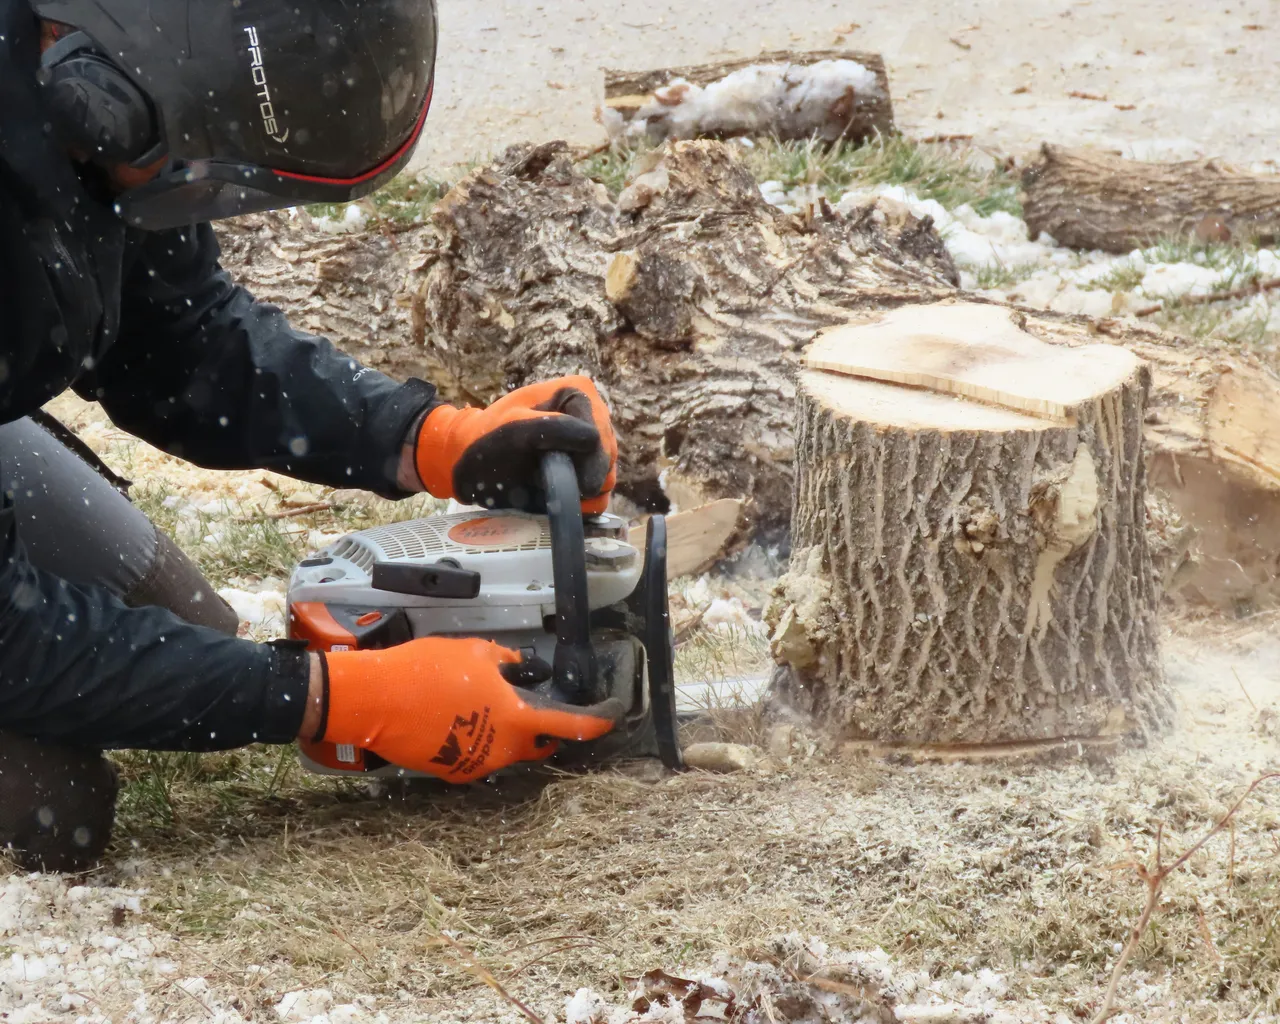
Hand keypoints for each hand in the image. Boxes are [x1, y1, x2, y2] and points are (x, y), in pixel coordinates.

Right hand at [318, 638, 620, 780]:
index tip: (608, 720)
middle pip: (536, 744)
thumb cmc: (426, 672)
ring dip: (505, 732)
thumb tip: (514, 667)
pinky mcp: (450, 771)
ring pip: (505, 750)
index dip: (593, 724)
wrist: (377, 700)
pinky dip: (477, 740)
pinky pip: (476, 756)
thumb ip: (504, 662)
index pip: (568, 726)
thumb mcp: (475, 652)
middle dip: (542, 730)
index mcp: (516, 719)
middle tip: (536, 709)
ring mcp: (475, 765)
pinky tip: (457, 718)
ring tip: (483, 705)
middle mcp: (502, 749)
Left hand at [414, 376, 617, 514]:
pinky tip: (554, 499)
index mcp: (577, 392)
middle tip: (551, 485)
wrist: (468, 463)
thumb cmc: (485, 441)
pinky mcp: (585, 468)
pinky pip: (599, 493)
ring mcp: (591, 443)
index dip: (587, 461)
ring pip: (607, 478)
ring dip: (580, 493)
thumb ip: (552, 429)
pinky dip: (580, 502)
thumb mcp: (513, 428)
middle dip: (584, 477)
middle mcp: (591, 415)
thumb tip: (593, 441)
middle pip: (608, 458)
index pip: (600, 435)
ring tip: (547, 489)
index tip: (565, 479)